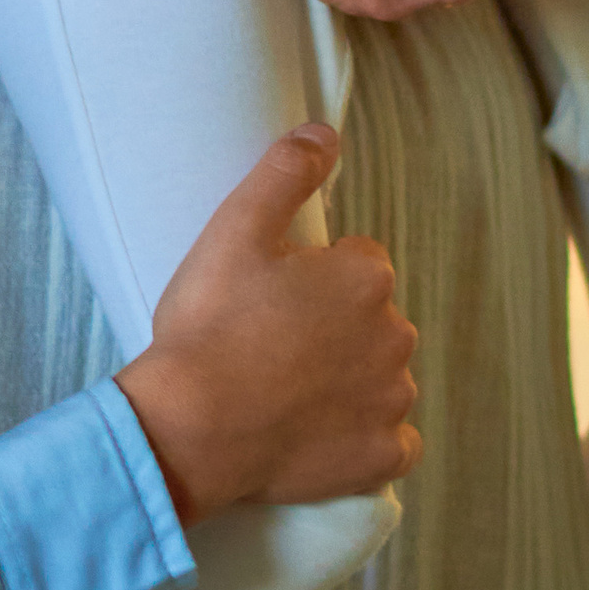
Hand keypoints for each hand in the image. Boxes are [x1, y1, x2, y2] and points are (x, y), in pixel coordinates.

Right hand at [116, 125, 419, 522]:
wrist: (192, 427)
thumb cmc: (210, 322)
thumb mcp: (236, 226)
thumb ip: (287, 170)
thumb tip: (326, 131)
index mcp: (367, 277)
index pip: (358, 259)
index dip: (312, 273)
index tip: (270, 294)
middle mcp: (395, 336)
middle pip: (372, 317)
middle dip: (335, 323)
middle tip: (270, 339)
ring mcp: (392, 402)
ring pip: (382, 375)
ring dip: (349, 376)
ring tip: (283, 386)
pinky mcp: (381, 459)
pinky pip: (392, 440)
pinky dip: (365, 434)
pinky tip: (321, 429)